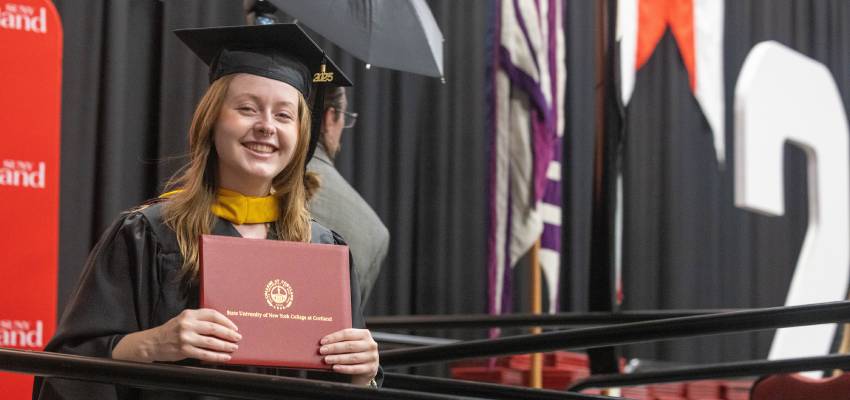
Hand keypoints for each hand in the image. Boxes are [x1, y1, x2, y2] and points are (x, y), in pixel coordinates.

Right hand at [112, 308, 240, 362]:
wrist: (152, 343)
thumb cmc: (171, 331)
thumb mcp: (183, 319)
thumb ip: (199, 320)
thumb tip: (222, 326)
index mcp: (189, 314)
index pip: (212, 314)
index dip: (225, 321)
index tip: (234, 327)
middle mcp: (188, 324)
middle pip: (214, 328)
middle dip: (229, 334)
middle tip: (238, 337)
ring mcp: (186, 338)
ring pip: (211, 342)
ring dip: (225, 346)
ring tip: (233, 347)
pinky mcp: (184, 350)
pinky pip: (205, 354)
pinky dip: (217, 356)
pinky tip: (224, 357)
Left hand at [319, 328, 378, 384]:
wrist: (367, 368)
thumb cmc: (356, 353)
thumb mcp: (353, 343)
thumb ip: (342, 340)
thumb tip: (325, 342)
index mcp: (365, 334)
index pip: (348, 333)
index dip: (334, 337)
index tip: (323, 341)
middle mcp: (370, 344)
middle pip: (349, 345)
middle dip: (334, 348)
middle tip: (322, 350)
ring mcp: (371, 357)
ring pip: (352, 357)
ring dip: (337, 358)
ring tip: (327, 359)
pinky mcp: (370, 368)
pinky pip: (355, 368)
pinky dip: (344, 368)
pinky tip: (335, 367)